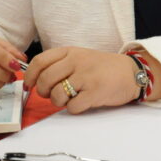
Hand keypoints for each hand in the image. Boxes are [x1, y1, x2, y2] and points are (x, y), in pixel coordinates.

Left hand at [26, 47, 140, 113]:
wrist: (131, 72)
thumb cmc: (102, 68)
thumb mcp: (80, 57)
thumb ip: (59, 65)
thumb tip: (35, 80)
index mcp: (70, 52)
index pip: (40, 62)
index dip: (30, 76)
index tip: (29, 85)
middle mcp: (77, 61)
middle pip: (45, 80)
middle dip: (44, 92)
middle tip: (51, 94)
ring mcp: (86, 76)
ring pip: (57, 95)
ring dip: (59, 102)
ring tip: (70, 98)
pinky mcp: (95, 92)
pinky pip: (72, 106)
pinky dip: (74, 108)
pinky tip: (82, 102)